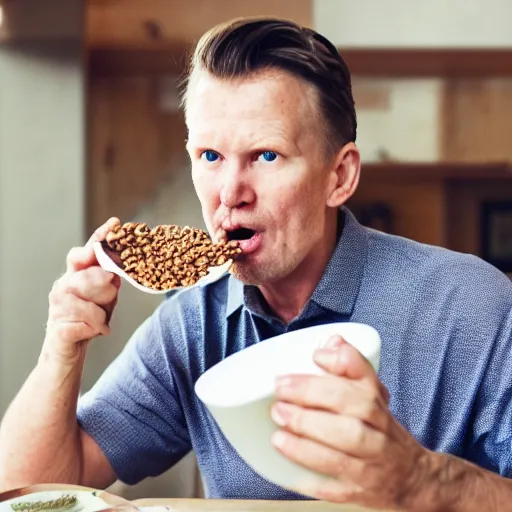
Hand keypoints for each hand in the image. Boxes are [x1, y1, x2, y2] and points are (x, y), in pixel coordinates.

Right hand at [42, 218, 121, 365]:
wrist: (67, 351)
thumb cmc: (87, 318)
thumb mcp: (104, 296)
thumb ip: (109, 280)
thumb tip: (114, 270)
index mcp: (75, 275)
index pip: (86, 252)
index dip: (100, 238)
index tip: (115, 224)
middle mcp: (63, 285)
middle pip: (95, 277)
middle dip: (107, 291)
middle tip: (106, 301)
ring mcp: (57, 306)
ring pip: (93, 304)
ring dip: (102, 315)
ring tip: (98, 321)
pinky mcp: (59, 329)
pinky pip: (89, 324)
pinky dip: (96, 329)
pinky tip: (92, 331)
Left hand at [270, 335, 430, 509]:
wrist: (412, 479)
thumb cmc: (380, 431)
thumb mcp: (370, 395)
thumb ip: (349, 367)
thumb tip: (330, 342)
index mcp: (377, 401)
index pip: (365, 374)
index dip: (341, 363)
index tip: (315, 356)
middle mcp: (378, 428)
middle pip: (352, 407)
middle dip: (312, 397)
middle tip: (280, 394)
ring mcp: (372, 461)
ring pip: (346, 445)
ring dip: (308, 437)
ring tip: (279, 430)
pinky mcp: (359, 491)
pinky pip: (337, 485)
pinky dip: (311, 478)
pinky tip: (289, 470)